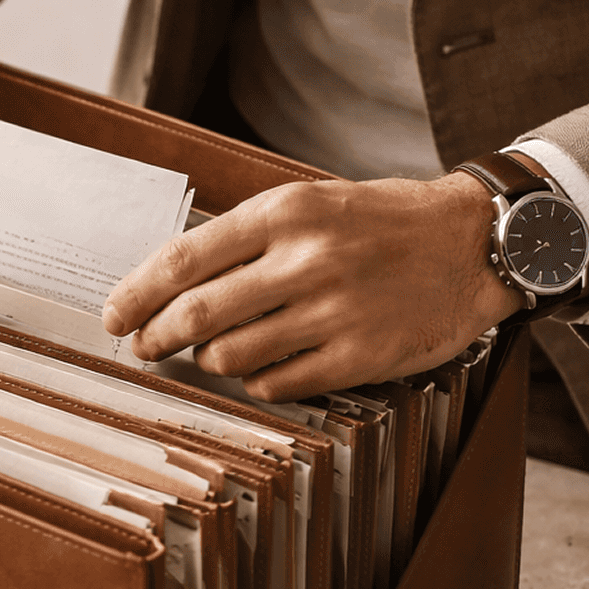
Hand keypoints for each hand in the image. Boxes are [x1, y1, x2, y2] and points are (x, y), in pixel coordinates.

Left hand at [101, 173, 524, 400]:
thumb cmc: (382, 222)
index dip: (136, 294)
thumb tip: (170, 280)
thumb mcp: (312, 204)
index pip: (183, 260)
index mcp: (285, 214)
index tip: (113, 315)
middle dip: (155, 337)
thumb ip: (246, 237)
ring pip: (231, 357)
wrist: (474, 242)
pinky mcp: (360, 356)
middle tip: (142, 347)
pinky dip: (255, 382)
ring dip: (208, 361)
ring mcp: (334, 312)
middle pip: (197, 315)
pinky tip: (262, 368)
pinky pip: (277, 384)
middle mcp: (306, 261)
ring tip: (213, 353)